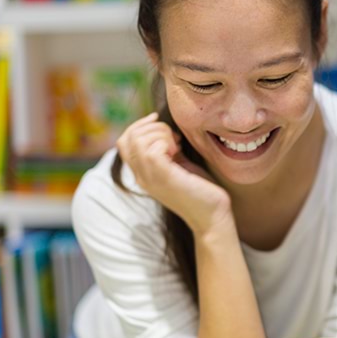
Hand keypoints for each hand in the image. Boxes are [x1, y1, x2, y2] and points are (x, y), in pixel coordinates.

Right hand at [116, 112, 233, 236]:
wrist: (213, 216)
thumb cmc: (201, 190)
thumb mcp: (179, 165)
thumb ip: (168, 150)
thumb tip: (163, 128)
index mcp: (143, 173)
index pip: (123, 142)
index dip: (139, 125)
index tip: (159, 121)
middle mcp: (141, 177)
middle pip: (128, 138)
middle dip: (153, 127)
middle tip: (175, 138)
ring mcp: (150, 178)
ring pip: (139, 141)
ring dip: (160, 133)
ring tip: (178, 145)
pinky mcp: (164, 178)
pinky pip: (152, 150)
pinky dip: (166, 141)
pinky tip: (179, 151)